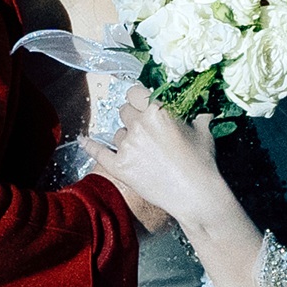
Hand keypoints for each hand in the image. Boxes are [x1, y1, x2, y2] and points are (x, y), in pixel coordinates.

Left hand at [85, 94, 244, 236]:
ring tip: (142, 149)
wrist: (196, 194)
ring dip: (126, 136)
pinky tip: (82, 140)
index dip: (139, 96)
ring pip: (118, 133)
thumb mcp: (203, 129)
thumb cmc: (203, 161)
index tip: (144, 102)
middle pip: (124, 110)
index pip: (135, 91)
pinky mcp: (119, 167)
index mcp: (157, 110)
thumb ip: (198, 113)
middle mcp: (138, 125)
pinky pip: (99, 152)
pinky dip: (90, 145)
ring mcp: (127, 146)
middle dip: (133, 115)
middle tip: (144, 126)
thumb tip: (202, 105)